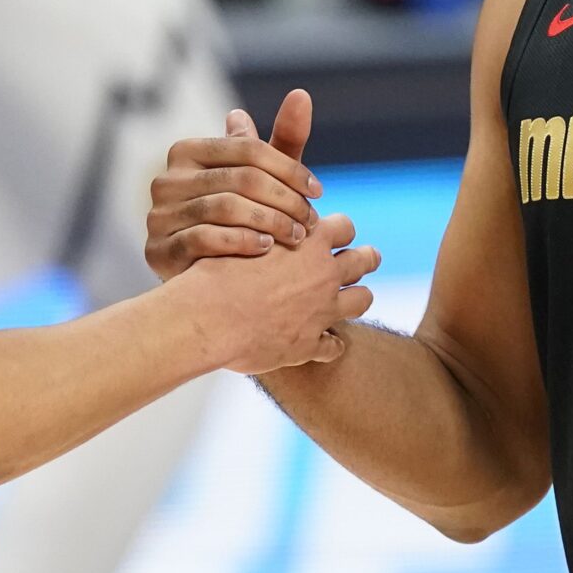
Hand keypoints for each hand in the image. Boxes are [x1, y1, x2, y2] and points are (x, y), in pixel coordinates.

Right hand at [148, 88, 321, 280]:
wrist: (207, 278)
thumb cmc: (241, 219)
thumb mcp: (263, 180)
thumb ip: (281, 142)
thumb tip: (301, 94)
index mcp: (188, 150)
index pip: (248, 149)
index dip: (289, 169)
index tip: (318, 191)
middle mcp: (167, 178)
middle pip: (240, 178)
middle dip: (284, 200)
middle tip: (310, 222)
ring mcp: (158, 214)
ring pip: (225, 207)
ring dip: (270, 222)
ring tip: (296, 237)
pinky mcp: (157, 249)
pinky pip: (204, 239)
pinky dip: (241, 242)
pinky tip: (266, 249)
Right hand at [187, 207, 378, 372]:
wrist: (204, 318)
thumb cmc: (213, 274)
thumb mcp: (240, 238)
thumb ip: (263, 231)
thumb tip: (266, 225)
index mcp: (308, 243)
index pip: (344, 226)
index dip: (342, 229)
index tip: (337, 233)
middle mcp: (323, 275)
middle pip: (363, 260)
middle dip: (366, 258)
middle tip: (368, 258)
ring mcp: (321, 311)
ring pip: (362, 300)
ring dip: (358, 298)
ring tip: (354, 299)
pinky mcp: (309, 345)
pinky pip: (334, 347)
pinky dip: (330, 345)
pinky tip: (324, 344)